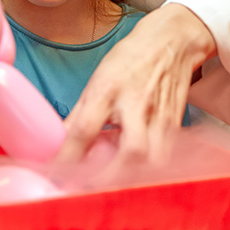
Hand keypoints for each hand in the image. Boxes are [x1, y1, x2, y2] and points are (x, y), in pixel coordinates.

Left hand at [59, 3, 215, 167]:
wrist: (170, 43)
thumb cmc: (129, 60)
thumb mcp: (97, 80)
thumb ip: (79, 114)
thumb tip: (57, 144)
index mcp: (109, 89)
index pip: (85, 129)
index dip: (67, 156)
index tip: (54, 172)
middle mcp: (136, 104)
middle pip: (131, 150)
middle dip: (108, 176)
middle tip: (86, 186)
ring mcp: (160, 116)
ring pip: (153, 160)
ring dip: (130, 177)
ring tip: (109, 183)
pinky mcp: (175, 126)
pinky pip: (164, 157)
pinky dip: (147, 171)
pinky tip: (132, 172)